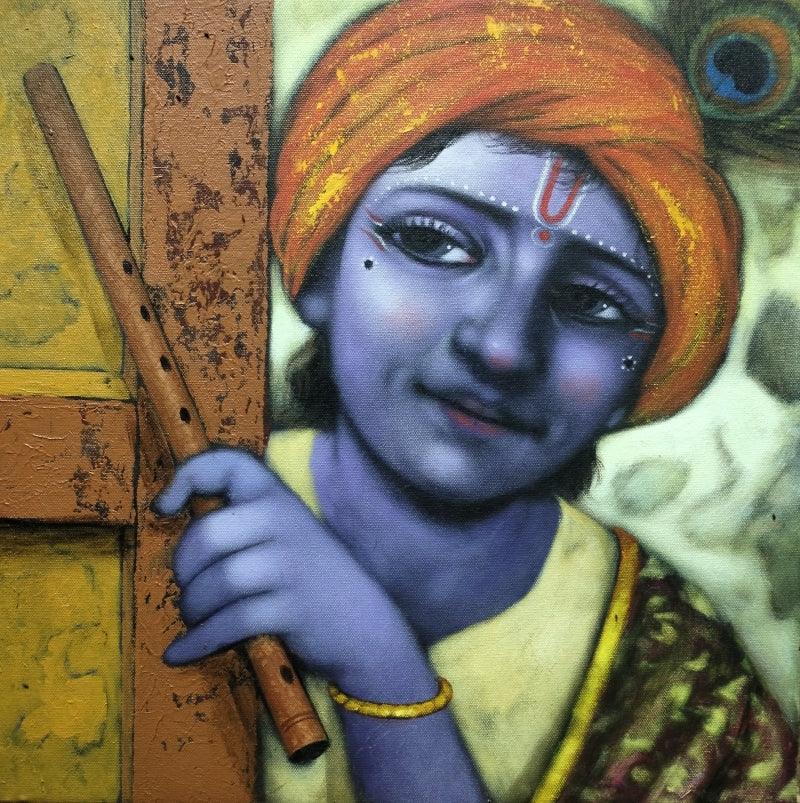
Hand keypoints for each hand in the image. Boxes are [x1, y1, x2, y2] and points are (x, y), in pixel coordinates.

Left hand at [155, 447, 417, 684]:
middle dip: (185, 570)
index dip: (188, 476)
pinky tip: (181, 652)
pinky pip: (229, 622)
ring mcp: (290, 564)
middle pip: (207, 536)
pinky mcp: (292, 607)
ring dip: (193, 609)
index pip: (230, 465)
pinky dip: (198, 641)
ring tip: (196, 618)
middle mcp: (285, 521)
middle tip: (190, 587)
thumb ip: (243, 520)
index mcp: (278, 497)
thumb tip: (171, 516)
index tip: (165, 507)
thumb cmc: (310, 578)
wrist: (363, 623)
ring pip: (216, 583)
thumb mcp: (285, 534)